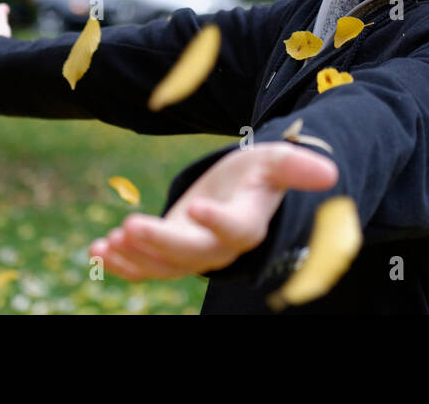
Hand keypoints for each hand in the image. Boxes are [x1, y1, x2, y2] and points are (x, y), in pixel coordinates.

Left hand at [89, 142, 338, 281]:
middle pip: (191, 253)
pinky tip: (98, 250)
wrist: (239, 192)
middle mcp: (220, 246)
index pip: (237, 230)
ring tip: (109, 241)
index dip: (218, 223)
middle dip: (159, 243)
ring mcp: (194, 253)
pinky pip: (146, 266)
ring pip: (164, 265)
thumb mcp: (275, 162)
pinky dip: (122, 262)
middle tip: (130, 226)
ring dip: (134, 257)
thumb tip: (330, 172)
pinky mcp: (170, 252)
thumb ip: (296, 166)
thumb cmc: (259, 174)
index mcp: (248, 223)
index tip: (196, 207)